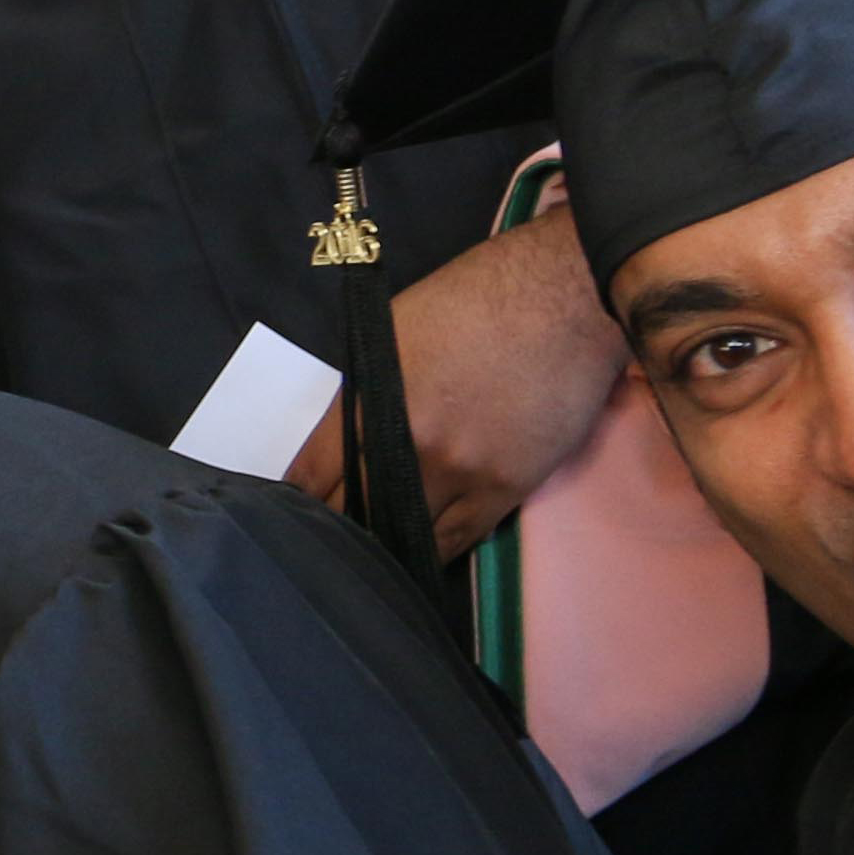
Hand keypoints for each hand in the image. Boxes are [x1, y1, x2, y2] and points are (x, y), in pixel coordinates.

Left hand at [287, 210, 626, 560]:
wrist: (564, 298)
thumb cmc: (476, 296)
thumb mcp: (394, 327)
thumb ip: (367, 388)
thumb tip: (347, 433)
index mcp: (372, 400)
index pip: (315, 471)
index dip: (298, 496)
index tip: (289, 510)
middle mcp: (408, 443)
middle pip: (354, 508)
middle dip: (335, 524)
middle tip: (324, 540)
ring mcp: (459, 470)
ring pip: (404, 532)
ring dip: (382, 544)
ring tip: (367, 557)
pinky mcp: (506, 488)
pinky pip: (458, 539)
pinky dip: (432, 550)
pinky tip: (415, 557)